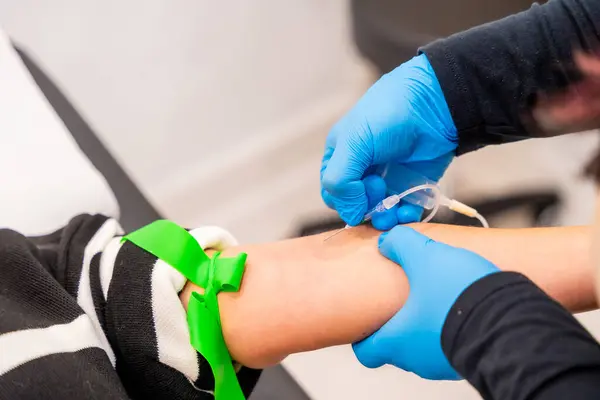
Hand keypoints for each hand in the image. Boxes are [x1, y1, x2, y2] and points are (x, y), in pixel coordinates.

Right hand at [320, 54, 456, 228]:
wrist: (434, 105)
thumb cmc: (387, 116)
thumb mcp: (353, 144)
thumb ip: (341, 180)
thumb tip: (351, 216)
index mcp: (341, 156)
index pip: (332, 192)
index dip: (343, 200)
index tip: (360, 191)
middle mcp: (362, 171)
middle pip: (355, 206)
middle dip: (365, 208)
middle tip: (380, 187)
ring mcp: (387, 180)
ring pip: (378, 214)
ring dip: (385, 218)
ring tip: (395, 210)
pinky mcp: (411, 187)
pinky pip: (403, 212)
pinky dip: (404, 217)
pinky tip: (409, 212)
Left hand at [353, 226, 498, 379]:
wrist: (510, 318)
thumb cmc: (458, 294)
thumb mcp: (423, 256)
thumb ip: (400, 245)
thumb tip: (387, 241)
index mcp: (397, 341)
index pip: (366, 351)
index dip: (363, 335)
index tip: (368, 318)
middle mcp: (417, 359)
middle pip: (397, 346)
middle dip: (399, 321)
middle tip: (405, 298)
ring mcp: (443, 363)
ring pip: (425, 345)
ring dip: (427, 324)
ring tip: (436, 296)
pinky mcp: (469, 358)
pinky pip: (450, 343)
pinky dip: (450, 327)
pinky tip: (460, 304)